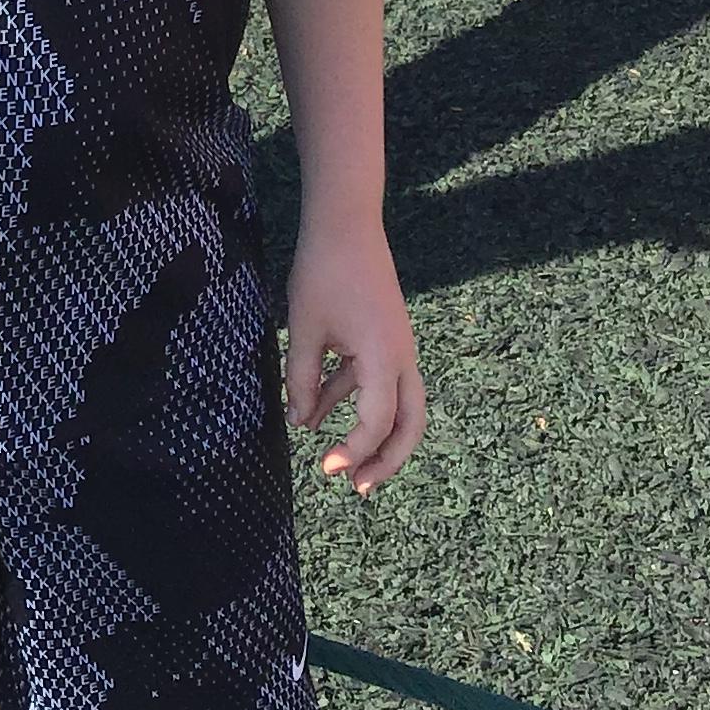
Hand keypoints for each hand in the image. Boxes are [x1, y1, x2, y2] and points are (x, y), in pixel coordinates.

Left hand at [284, 221, 426, 495]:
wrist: (346, 221)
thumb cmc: (324, 271)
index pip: (376, 421)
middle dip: (387, 460)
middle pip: (410, 423)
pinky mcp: (385, 337)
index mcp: (384, 357)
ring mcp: (397, 347)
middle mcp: (401, 356)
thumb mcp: (305, 329)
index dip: (352, 450)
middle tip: (357, 487)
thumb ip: (302, 379)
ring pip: (400, 406)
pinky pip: (377, 381)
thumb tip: (300, 422)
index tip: (325, 468)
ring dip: (374, 436)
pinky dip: (353, 400)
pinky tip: (315, 413)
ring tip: (340, 465)